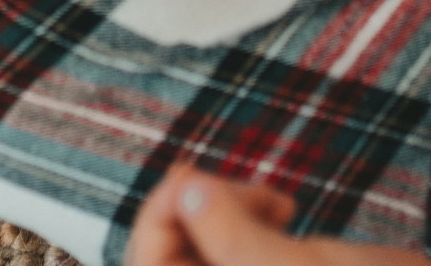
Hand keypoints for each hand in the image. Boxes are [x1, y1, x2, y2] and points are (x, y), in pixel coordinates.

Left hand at [126, 165, 430, 265]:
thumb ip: (231, 233)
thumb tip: (185, 191)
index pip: (148, 264)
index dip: (158, 214)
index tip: (194, 173)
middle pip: (166, 257)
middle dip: (195, 212)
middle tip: (249, 189)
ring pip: (197, 252)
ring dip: (223, 215)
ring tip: (277, 203)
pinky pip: (225, 252)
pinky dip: (242, 225)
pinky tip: (282, 214)